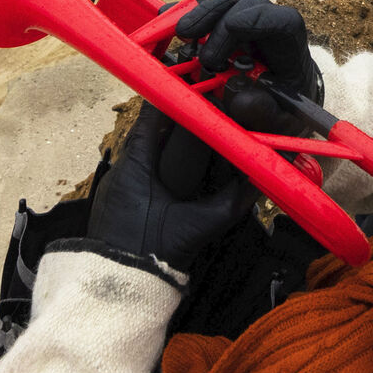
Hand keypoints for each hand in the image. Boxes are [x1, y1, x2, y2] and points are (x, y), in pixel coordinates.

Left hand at [87, 104, 257, 271]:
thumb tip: (255, 184)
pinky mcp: (120, 198)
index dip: (175, 98)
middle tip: (206, 109)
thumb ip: (229, 204)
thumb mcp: (194, 227)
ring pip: (146, 148)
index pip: (151, 115)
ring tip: (199, 133)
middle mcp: (123, 169)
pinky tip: (182, 170)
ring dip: (169, 139)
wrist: (117, 285)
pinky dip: (162, 162)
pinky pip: (142, 168)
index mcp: (135, 166)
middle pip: (151, 128)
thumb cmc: (148, 254)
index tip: (196, 87)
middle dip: (178, 118)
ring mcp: (118, 183)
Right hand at [175, 0, 322, 103]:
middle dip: (216, 17)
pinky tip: (167, 20)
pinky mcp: (224, 22)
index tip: (231, 26)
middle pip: (246, 5)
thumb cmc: (281, 109)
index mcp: (290, 47)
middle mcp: (269, 26)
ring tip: (178, 32)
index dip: (258, 18)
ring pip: (224, 3)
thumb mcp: (278, 120)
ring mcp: (246, 20)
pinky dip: (187, 13)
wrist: (275, 102)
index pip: (283, 22)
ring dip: (199, 14)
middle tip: (189, 37)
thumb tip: (241, 97)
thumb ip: (264, 112)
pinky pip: (206, 9)